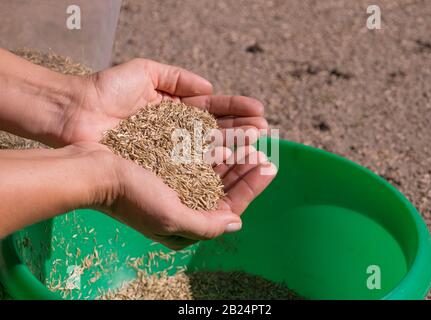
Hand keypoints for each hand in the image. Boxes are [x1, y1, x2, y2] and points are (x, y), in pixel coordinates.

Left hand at [60, 58, 267, 145]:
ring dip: (233, 145)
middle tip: (265, 130)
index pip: (212, 109)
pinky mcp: (159, 166)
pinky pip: (190, 162)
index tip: (259, 110)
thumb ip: (177, 77)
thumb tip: (209, 87)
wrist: (75, 112)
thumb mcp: (145, 71)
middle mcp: (176, 132)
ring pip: (207, 147)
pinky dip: (211, 160)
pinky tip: (232, 157)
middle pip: (215, 130)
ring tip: (257, 142)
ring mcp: (169, 150)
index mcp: (174, 110)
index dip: (235, 109)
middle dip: (240, 129)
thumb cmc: (106, 89)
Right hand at [97, 143, 276, 249]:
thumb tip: (236, 223)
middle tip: (265, 146)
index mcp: (187, 222)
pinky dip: (214, 144)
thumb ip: (206, 226)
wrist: (93, 171)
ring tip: (252, 134)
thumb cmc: (131, 197)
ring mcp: (176, 183)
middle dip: (246, 165)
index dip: (252, 187)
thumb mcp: (171, 218)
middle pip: (225, 185)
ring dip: (234, 151)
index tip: (270, 166)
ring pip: (214, 167)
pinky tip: (226, 133)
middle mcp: (184, 204)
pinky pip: (198, 154)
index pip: (230, 206)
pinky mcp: (167, 164)